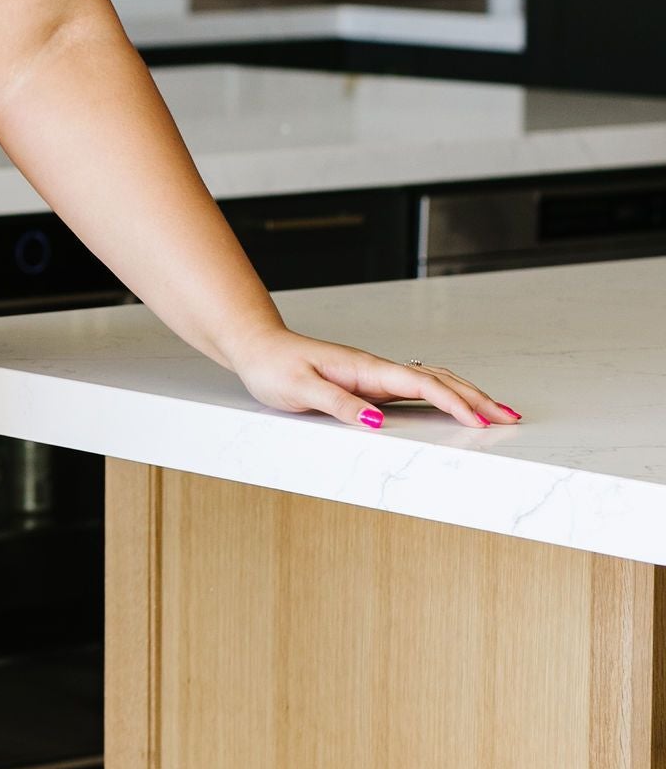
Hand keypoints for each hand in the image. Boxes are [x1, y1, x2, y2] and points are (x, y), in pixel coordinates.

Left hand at [224, 326, 520, 432]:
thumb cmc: (274, 367)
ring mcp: (376, 374)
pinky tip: (457, 403)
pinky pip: (417, 387)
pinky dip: (445, 394)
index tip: (481, 421)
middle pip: (440, 380)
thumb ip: (340, 404)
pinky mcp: (370, 382)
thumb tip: (378, 421)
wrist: (257, 347)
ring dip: (468, 395)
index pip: (423, 385)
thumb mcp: (301, 390)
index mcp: (366, 369)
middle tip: (511, 418)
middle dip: (478, 398)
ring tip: (498, 412)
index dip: (455, 403)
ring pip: (433, 381)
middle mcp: (377, 369)